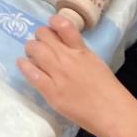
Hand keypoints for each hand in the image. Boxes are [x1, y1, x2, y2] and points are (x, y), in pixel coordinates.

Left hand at [18, 15, 136, 136]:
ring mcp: (58, 74)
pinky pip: (32, 73)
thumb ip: (79, 53)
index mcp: (81, 50)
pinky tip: (22, 64)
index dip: (53, 23)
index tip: (51, 27)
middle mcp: (67, 58)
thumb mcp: (95, 62)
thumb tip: (63, 47)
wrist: (113, 113)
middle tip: (40, 44)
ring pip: (34, 50)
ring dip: (30, 49)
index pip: (63, 25)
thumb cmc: (108, 90)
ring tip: (31, 54)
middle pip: (43, 35)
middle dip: (39, 37)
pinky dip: (24, 66)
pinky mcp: (51, 91)